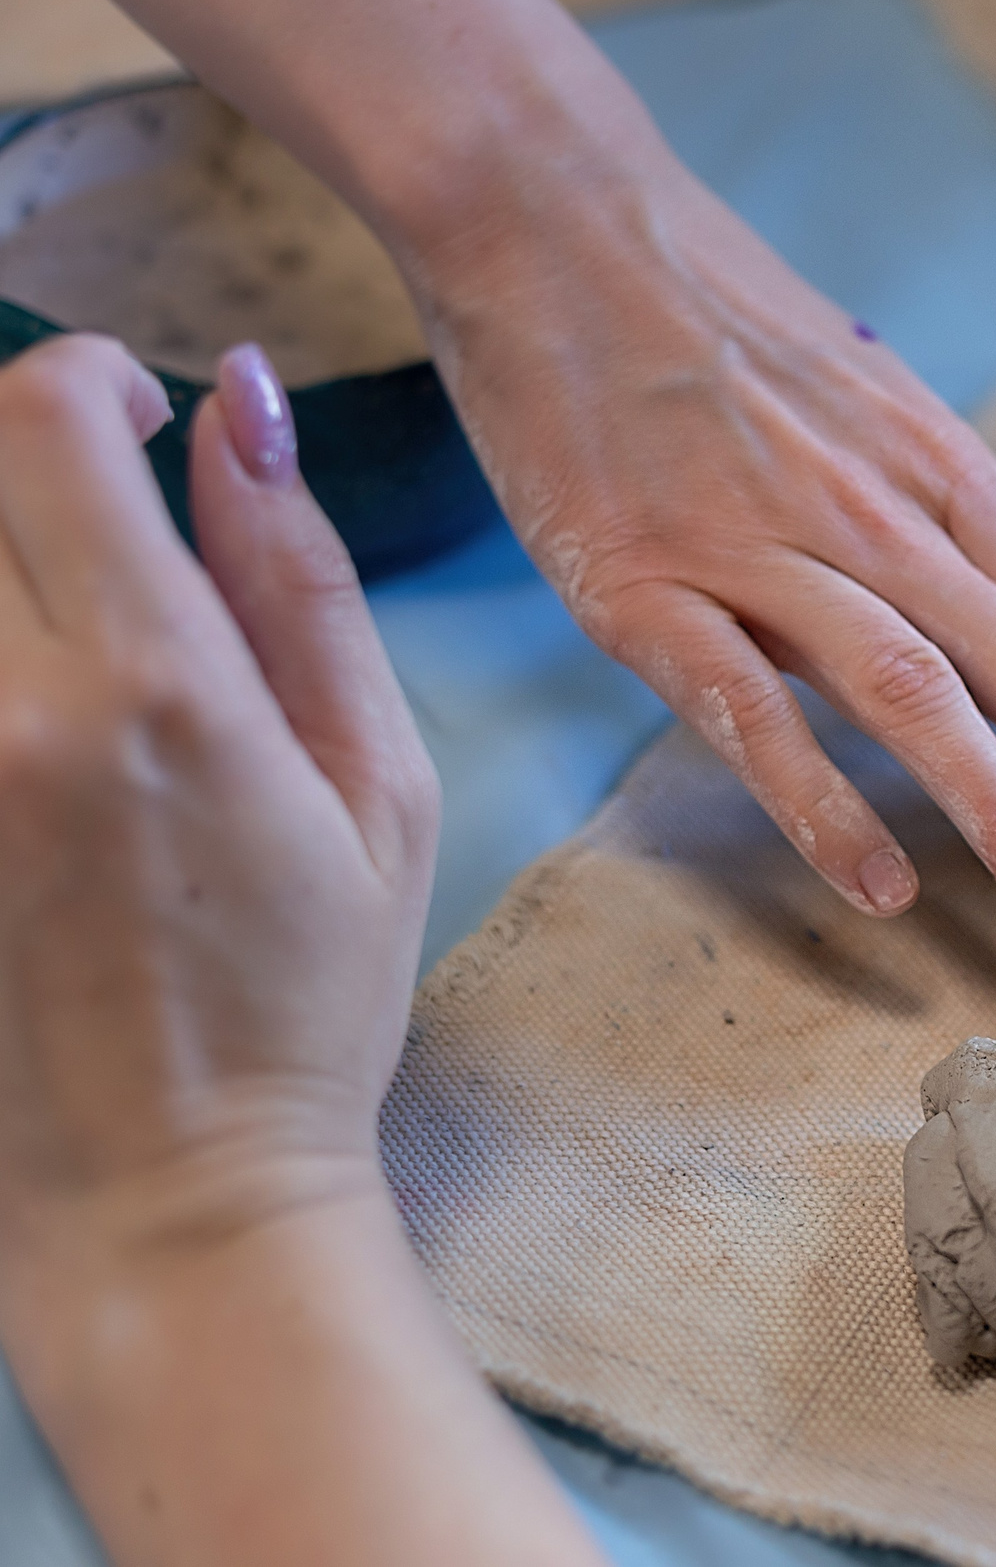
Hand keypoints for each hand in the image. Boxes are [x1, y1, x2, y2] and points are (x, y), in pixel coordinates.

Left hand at [0, 336, 437, 1299]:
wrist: (168, 1194)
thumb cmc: (305, 998)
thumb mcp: (378, 789)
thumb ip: (300, 586)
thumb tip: (241, 410)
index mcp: (157, 690)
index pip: (44, 422)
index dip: (88, 380)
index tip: (136, 424)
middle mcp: (5, 717)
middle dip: (20, 455)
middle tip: (89, 516)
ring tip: (48, 619)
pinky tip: (27, 716)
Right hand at [403, 161, 995, 943]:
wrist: (558, 214)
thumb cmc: (726, 315)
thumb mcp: (885, 400)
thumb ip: (989, 509)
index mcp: (951, 484)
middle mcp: (886, 522)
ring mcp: (767, 554)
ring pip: (915, 694)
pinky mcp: (646, 587)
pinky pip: (746, 708)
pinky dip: (815, 799)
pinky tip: (877, 887)